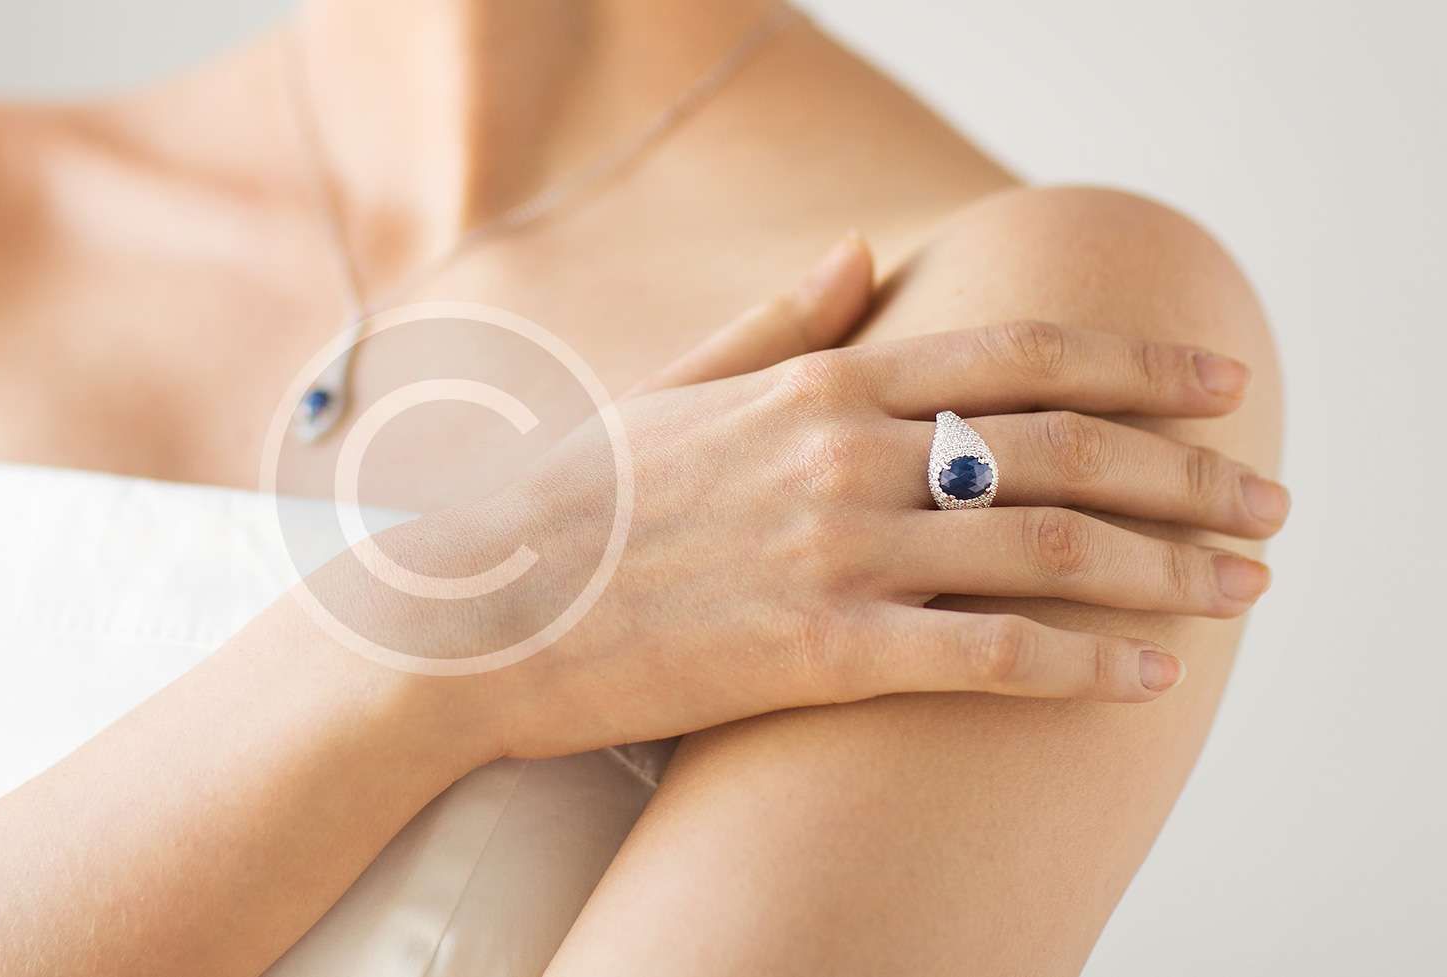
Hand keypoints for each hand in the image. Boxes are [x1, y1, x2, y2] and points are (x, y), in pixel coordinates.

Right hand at [345, 237, 1286, 760]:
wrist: (478, 613)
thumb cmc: (573, 504)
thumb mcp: (678, 388)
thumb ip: (780, 321)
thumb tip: (863, 253)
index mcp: (817, 381)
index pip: (1016, 353)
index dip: (1136, 363)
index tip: (1218, 384)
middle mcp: (842, 454)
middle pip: (1061, 448)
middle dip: (1187, 474)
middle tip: (1266, 501)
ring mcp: (833, 552)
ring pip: (1045, 551)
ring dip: (1165, 569)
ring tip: (1238, 588)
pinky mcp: (818, 653)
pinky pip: (985, 658)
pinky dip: (1080, 666)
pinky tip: (1145, 678)